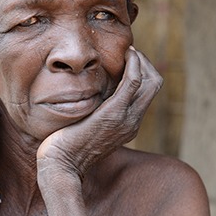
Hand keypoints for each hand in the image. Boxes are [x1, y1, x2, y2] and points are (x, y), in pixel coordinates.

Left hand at [36, 46, 162, 215]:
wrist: (61, 164)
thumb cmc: (67, 144)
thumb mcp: (88, 125)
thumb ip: (96, 111)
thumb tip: (91, 94)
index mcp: (129, 124)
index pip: (148, 92)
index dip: (143, 70)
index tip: (128, 58)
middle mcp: (133, 122)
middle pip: (155, 84)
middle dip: (145, 62)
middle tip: (129, 52)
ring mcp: (126, 118)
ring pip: (150, 81)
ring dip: (141, 61)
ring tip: (128, 51)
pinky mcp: (114, 112)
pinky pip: (133, 82)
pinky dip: (134, 64)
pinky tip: (127, 55)